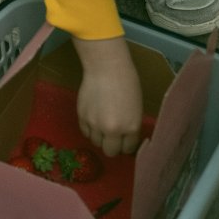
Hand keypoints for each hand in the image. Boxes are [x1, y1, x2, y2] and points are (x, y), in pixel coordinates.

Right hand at [72, 36, 142, 156]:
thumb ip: (130, 126)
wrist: (106, 67)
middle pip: (110, 152)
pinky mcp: (82, 117)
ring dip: (100, 137)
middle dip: (113, 146)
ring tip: (102, 123)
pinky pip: (85, 132)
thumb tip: (125, 139)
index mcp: (131, 127)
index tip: (125, 140)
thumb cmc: (127, 82)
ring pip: (96, 143)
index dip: (126, 145)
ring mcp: (95, 125)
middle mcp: (113, 130)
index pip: (128, 149)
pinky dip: (90, 129)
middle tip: (113, 136)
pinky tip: (94, 118)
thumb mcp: (136, 108)